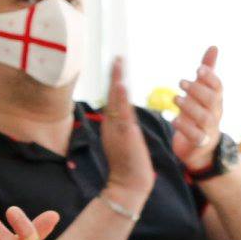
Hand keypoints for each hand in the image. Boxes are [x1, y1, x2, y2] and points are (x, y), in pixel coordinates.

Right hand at [100, 56, 155, 212]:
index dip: (115, 80)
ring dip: (116, 80)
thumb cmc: (129, 164)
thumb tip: (125, 116)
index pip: (114, 98)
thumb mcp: (125, 140)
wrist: (129, 183)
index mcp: (113, 124)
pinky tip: (121, 84)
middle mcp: (112, 124)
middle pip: (112, 95)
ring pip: (115, 100)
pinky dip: (120, 98)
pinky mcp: (124, 134)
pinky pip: (121, 112)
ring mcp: (116, 128)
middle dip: (113, 75)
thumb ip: (124, 126)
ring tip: (119, 62)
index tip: (117, 63)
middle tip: (116, 56)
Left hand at [170, 45, 223, 172]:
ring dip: (190, 107)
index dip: (210, 78)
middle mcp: (215, 113)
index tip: (198, 69)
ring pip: (204, 118)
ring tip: (175, 99)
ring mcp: (209, 129)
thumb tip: (214, 47)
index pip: (218, 87)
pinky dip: (185, 128)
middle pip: (212, 101)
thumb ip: (208, 71)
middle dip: (198, 90)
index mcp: (216, 100)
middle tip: (181, 82)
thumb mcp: (203, 91)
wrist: (201, 146)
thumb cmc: (200, 112)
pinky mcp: (200, 143)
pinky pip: (195, 136)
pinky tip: (174, 120)